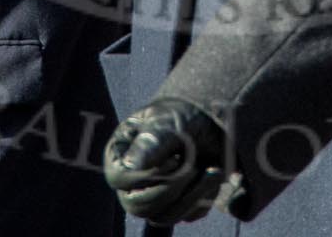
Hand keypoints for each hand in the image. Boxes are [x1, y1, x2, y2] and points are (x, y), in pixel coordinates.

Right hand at [104, 97, 232, 222]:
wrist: (210, 120)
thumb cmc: (182, 115)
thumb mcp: (167, 122)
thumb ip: (150, 142)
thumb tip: (131, 168)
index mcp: (121, 153)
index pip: (118, 178)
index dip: (144, 176)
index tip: (174, 161)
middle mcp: (132, 180)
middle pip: (138, 206)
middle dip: (170, 190)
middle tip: (194, 168)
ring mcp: (153, 196)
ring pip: (162, 217)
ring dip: (191, 197)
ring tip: (213, 171)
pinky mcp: (176, 205)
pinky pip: (186, 216)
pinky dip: (203, 199)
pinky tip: (213, 174)